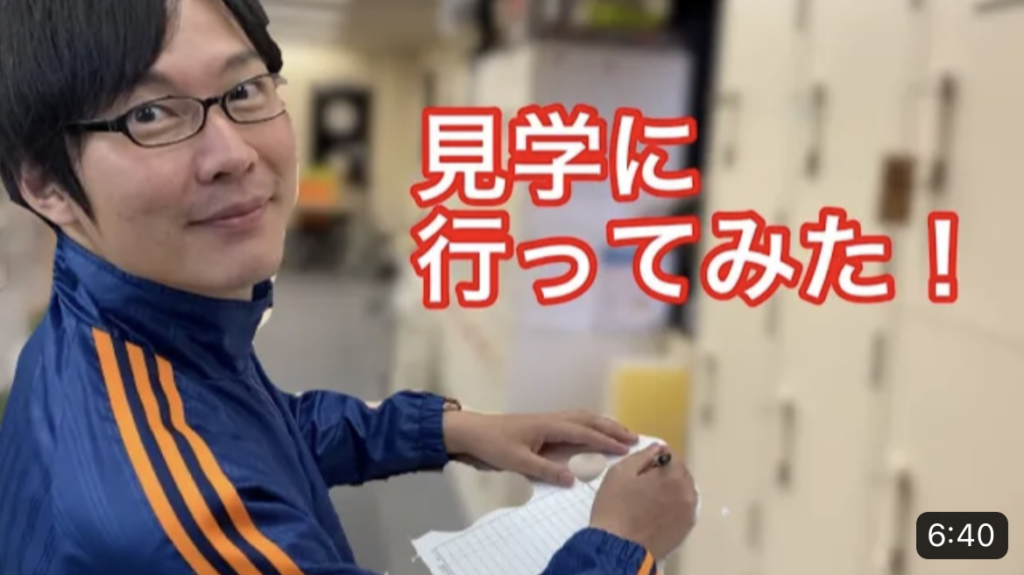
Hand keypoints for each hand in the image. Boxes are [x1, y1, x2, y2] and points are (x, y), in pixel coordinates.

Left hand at [443, 410, 637, 485]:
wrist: (473, 432)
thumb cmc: (493, 444)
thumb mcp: (517, 461)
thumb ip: (545, 470)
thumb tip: (572, 479)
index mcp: (548, 426)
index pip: (584, 432)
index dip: (605, 440)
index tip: (625, 448)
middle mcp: (552, 419)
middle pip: (589, 420)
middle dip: (612, 428)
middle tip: (634, 438)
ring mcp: (548, 420)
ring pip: (583, 417)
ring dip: (604, 424)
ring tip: (622, 432)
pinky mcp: (544, 425)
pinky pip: (574, 421)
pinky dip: (591, 424)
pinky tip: (595, 430)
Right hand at [590, 443, 696, 559]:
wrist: (618, 546)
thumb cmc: (615, 506)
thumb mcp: (621, 472)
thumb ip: (643, 456)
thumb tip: (658, 447)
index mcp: (673, 475)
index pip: (672, 456)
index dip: (657, 457)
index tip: (644, 465)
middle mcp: (687, 492)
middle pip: (681, 474)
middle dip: (667, 473)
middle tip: (646, 481)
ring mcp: (688, 513)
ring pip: (684, 492)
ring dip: (672, 489)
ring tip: (652, 497)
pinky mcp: (685, 529)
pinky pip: (683, 509)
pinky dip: (674, 506)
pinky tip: (658, 511)